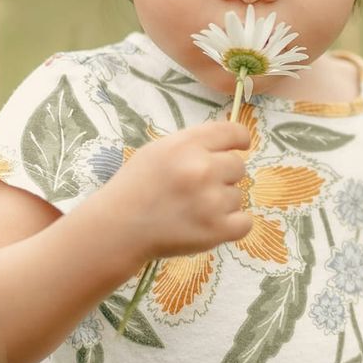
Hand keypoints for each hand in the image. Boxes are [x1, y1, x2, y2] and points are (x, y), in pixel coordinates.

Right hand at [97, 120, 253, 262]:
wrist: (117, 228)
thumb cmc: (136, 186)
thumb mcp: (158, 150)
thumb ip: (193, 145)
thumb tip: (228, 145)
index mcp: (187, 145)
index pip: (233, 132)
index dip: (239, 140)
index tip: (239, 147)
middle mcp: (202, 168)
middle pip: (239, 166)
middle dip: (224, 176)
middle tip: (199, 188)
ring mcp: (211, 201)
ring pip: (238, 196)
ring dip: (222, 203)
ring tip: (193, 210)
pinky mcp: (216, 230)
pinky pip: (245, 223)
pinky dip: (231, 225)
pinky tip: (210, 224)